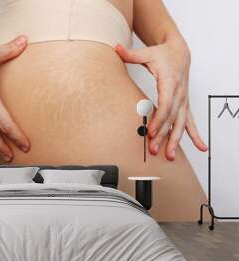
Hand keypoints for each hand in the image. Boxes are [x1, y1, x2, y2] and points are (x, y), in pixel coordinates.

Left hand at [116, 40, 207, 160]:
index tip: (151, 132)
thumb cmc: (163, 54)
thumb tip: (116, 49)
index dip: (159, 119)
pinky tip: (200, 146)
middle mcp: (179, 93)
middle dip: (163, 135)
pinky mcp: (184, 104)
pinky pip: (190, 122)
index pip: (165, 104)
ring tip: (170, 156)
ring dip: (176, 140)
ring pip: (181, 123)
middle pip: (172, 118)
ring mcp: (183, 100)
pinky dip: (195, 135)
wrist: (179, 51)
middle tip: (153, 149)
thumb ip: (131, 54)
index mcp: (169, 82)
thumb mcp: (147, 53)